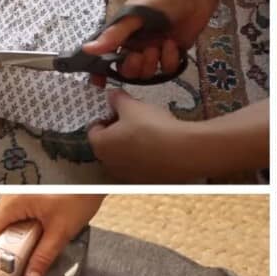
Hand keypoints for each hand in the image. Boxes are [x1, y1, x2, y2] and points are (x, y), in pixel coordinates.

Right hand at [0, 195, 103, 275]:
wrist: (94, 174)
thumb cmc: (81, 194)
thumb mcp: (61, 231)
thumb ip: (43, 258)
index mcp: (12, 201)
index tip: (16, 262)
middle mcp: (9, 193)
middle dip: (12, 243)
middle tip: (34, 247)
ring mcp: (17, 190)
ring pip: (7, 220)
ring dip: (20, 233)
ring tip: (43, 233)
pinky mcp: (26, 190)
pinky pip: (17, 212)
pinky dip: (26, 222)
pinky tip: (44, 223)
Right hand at [83, 0, 216, 82]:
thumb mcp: (134, 15)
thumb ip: (114, 35)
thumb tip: (87, 50)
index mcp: (122, 34)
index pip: (106, 56)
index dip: (100, 71)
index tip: (98, 83)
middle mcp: (136, 44)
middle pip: (127, 70)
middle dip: (133, 67)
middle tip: (140, 55)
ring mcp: (154, 50)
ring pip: (147, 73)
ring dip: (152, 63)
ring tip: (159, 44)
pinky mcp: (172, 54)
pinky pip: (166, 69)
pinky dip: (169, 59)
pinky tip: (173, 43)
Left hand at [88, 89, 204, 181]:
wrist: (183, 151)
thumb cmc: (152, 127)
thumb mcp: (132, 105)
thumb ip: (117, 99)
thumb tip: (112, 95)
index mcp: (100, 145)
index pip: (94, 128)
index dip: (105, 116)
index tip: (119, 109)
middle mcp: (109, 164)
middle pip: (108, 143)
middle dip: (117, 131)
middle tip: (134, 118)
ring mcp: (127, 175)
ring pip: (124, 155)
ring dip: (131, 144)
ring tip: (149, 131)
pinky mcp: (145, 180)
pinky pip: (140, 165)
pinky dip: (145, 155)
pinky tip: (158, 145)